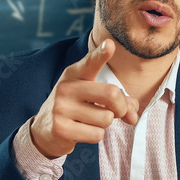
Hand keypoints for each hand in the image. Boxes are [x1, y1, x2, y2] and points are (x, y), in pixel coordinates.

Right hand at [29, 38, 139, 158]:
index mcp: (75, 74)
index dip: (101, 54)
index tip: (110, 44)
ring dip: (105, 123)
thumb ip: (118, 101)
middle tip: (117, 112)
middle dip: (121, 107)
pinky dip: (96, 135)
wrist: (46, 129)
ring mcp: (61, 108)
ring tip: (91, 121)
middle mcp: (66, 88)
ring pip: (106, 118)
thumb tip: (133, 116)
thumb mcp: (94, 97)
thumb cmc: (78, 107)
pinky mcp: (61, 129)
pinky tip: (82, 131)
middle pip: (111, 94)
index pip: (91, 62)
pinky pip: (97, 134)